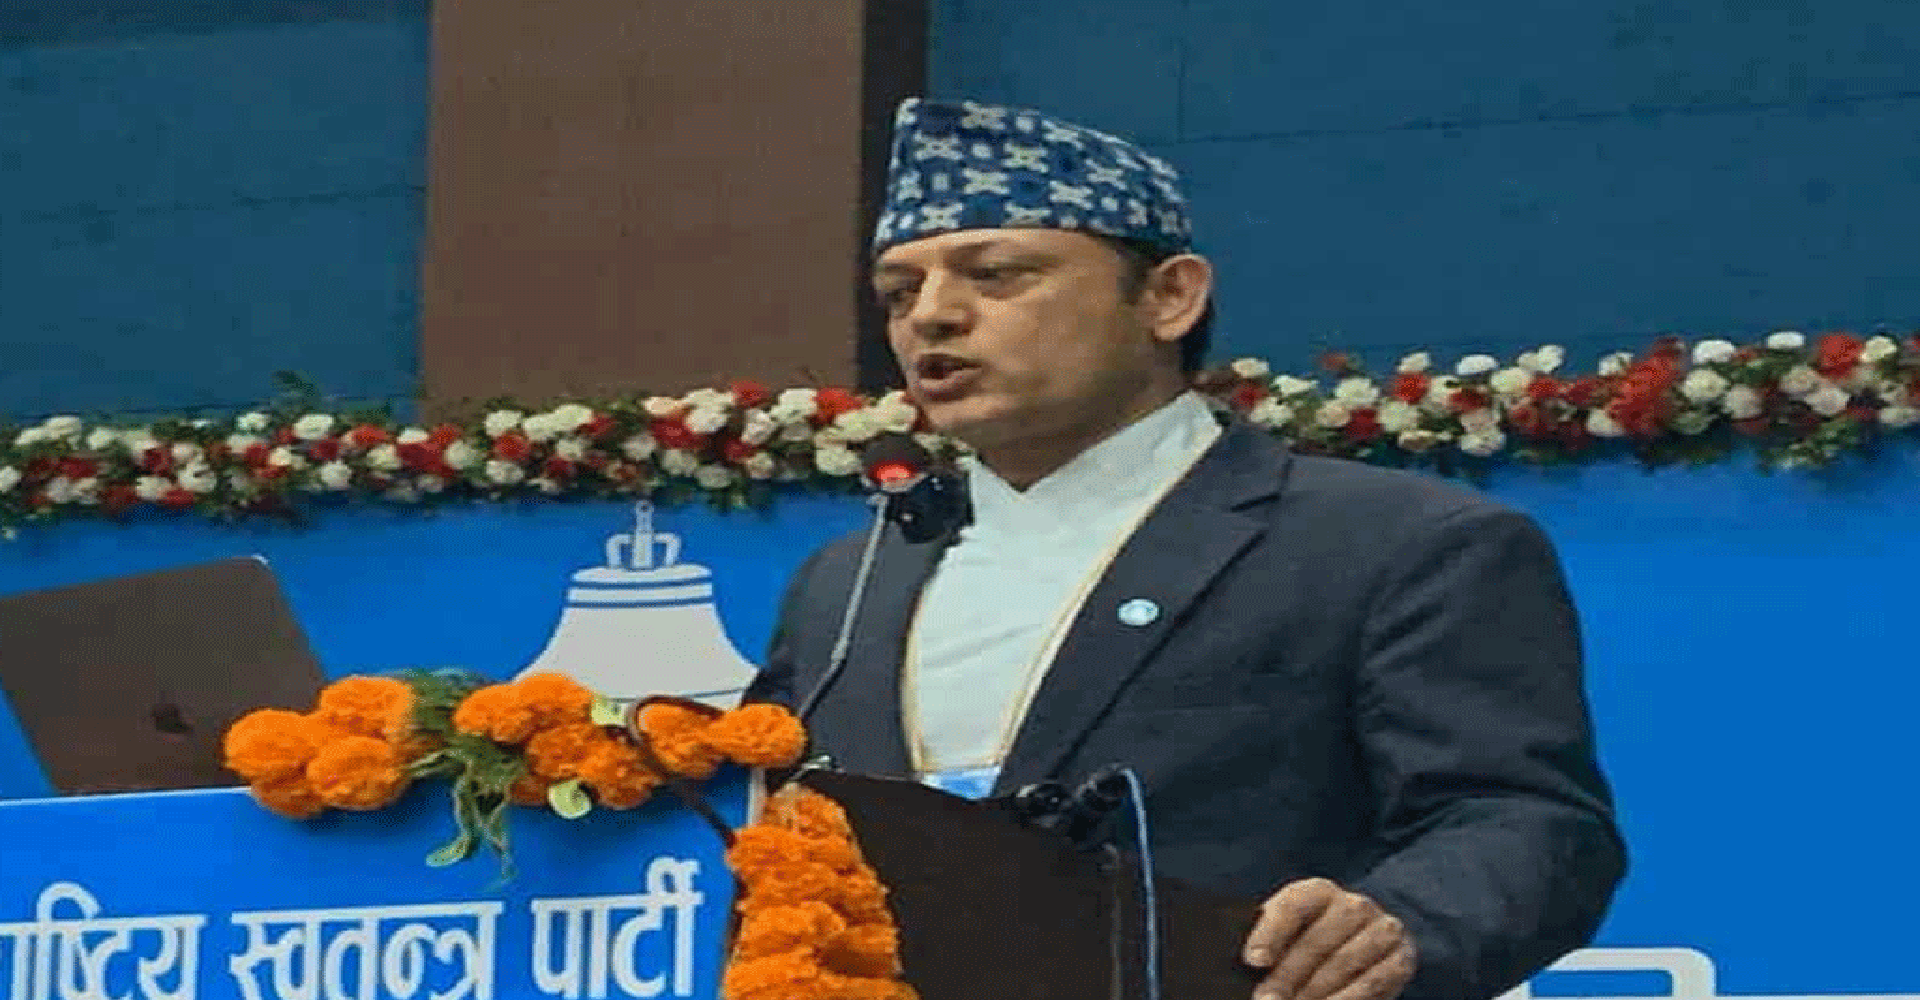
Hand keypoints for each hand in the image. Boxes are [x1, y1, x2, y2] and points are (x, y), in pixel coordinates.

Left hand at [1241, 878, 1414, 999]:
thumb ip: (1270, 941)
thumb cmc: (1314, 941)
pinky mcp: (1401, 957)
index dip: (1270, 933)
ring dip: (1315, 993)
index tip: (1253, 961)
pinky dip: (1347, 999)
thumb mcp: (1291, 933)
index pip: (1291, 906)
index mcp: (1319, 892)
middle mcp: (1354, 905)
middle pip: (1316, 942)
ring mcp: (1382, 930)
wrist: (1365, 948)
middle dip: (1287, 978)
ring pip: (1343, 964)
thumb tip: (1251, 962)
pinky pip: (1372, 982)